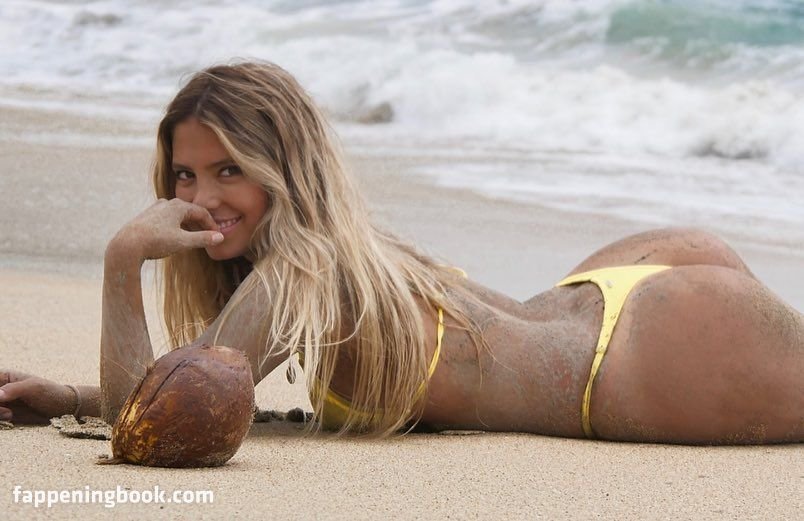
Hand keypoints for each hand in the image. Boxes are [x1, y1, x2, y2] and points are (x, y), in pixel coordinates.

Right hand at [0, 370, 78, 423]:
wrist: (63, 408)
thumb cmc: (50, 393)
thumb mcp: (34, 388)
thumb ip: (14, 389)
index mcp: (4, 377)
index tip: (0, 399)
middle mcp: (0, 390)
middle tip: (6, 411)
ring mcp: (1, 403)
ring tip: (10, 415)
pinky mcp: (4, 415)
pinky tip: (10, 418)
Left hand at [108, 199, 223, 261]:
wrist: (127, 245)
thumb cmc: (156, 242)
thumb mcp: (183, 242)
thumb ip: (202, 239)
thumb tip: (221, 237)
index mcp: (178, 206)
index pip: (202, 213)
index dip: (212, 224)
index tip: (217, 235)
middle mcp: (167, 203)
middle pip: (190, 211)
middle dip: (200, 223)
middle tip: (208, 235)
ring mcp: (156, 209)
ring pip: (178, 214)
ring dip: (188, 224)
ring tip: (193, 236)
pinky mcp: (147, 216)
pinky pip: (167, 218)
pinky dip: (176, 225)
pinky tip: (175, 235)